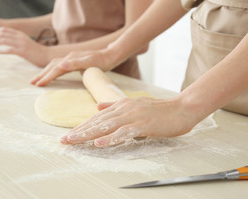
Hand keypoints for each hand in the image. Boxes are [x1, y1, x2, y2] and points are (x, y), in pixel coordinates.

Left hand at [0, 27, 49, 66]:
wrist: (48, 56)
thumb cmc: (37, 52)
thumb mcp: (26, 43)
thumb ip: (17, 41)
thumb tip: (7, 43)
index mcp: (20, 34)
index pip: (4, 29)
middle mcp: (20, 37)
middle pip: (2, 33)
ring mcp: (22, 44)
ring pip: (4, 40)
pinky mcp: (23, 51)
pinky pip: (9, 50)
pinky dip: (0, 50)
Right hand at [30, 49, 114, 85]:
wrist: (111, 54)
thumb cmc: (102, 61)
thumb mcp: (90, 63)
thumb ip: (75, 63)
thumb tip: (60, 65)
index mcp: (71, 59)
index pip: (55, 69)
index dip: (46, 77)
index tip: (38, 85)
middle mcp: (69, 57)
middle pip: (52, 66)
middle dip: (42, 74)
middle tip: (32, 83)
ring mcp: (72, 58)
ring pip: (55, 64)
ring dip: (46, 71)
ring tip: (39, 78)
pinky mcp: (75, 60)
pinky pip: (60, 65)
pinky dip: (53, 69)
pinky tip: (53, 72)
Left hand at [60, 96, 198, 147]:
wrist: (182, 108)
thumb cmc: (161, 109)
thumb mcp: (135, 105)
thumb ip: (115, 105)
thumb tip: (98, 107)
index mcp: (122, 105)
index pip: (98, 117)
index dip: (83, 126)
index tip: (70, 134)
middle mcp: (124, 108)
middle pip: (98, 122)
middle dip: (79, 131)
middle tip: (64, 140)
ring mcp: (133, 116)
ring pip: (106, 126)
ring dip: (88, 134)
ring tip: (74, 141)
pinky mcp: (143, 124)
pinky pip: (124, 132)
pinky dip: (111, 138)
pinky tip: (99, 143)